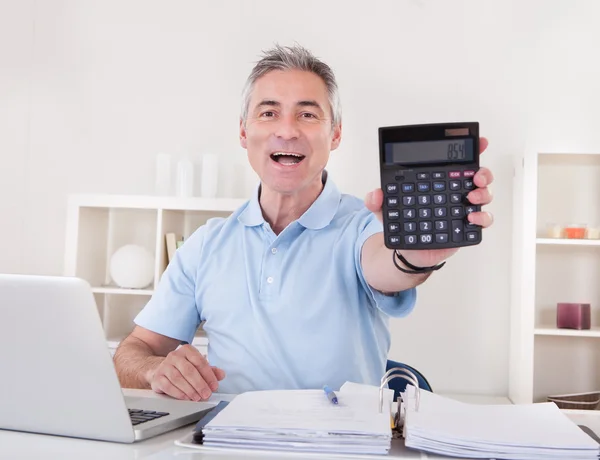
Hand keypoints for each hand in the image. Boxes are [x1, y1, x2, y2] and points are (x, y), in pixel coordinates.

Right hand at [148, 345, 225, 400]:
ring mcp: (164, 366)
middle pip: (189, 370)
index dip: (208, 375)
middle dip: (200, 384)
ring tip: (197, 397)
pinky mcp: (157, 377)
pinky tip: (186, 397)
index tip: (214, 386)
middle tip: (207, 394)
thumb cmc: (181, 368)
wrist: (158, 369)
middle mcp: (175, 356)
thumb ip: (210, 370)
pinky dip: (178, 393)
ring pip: (178, 378)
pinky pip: (168, 386)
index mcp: (187, 350)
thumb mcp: (197, 367)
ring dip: (190, 390)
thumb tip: (221, 374)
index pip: (200, 361)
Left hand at [365, 137, 493, 267]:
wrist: (407, 251)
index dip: (473, 151)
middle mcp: (455, 193)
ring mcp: (463, 210)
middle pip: (479, 176)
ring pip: (484, 196)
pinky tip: (471, 217)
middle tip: (476, 177)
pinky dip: (482, 218)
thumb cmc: (403, 224)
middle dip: (483, 173)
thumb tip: (376, 193)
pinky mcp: (466, 228)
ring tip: (472, 197)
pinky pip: (483, 221)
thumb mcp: (386, 210)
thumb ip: (378, 201)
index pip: (459, 163)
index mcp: (440, 182)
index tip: (482, 142)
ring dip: (483, 193)